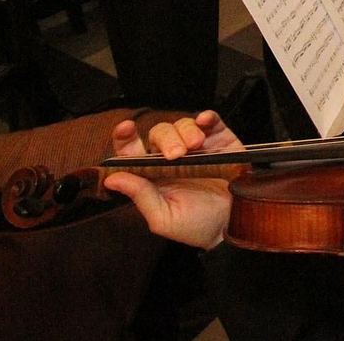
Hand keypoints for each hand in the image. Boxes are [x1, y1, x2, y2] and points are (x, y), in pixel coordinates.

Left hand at [100, 110, 240, 249]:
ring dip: (187, 131)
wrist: (232, 225)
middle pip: (160, 133)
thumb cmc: (196, 225)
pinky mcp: (219, 141)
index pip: (132, 150)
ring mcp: (196, 148)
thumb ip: (140, 196)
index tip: (126, 128)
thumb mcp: (163, 218)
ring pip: (183, 125)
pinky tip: (204, 121)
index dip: (125, 137)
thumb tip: (112, 179)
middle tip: (178, 155)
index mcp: (152, 174)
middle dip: (167, 139)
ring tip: (197, 146)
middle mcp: (171, 157)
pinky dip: (207, 117)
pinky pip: (210, 120)